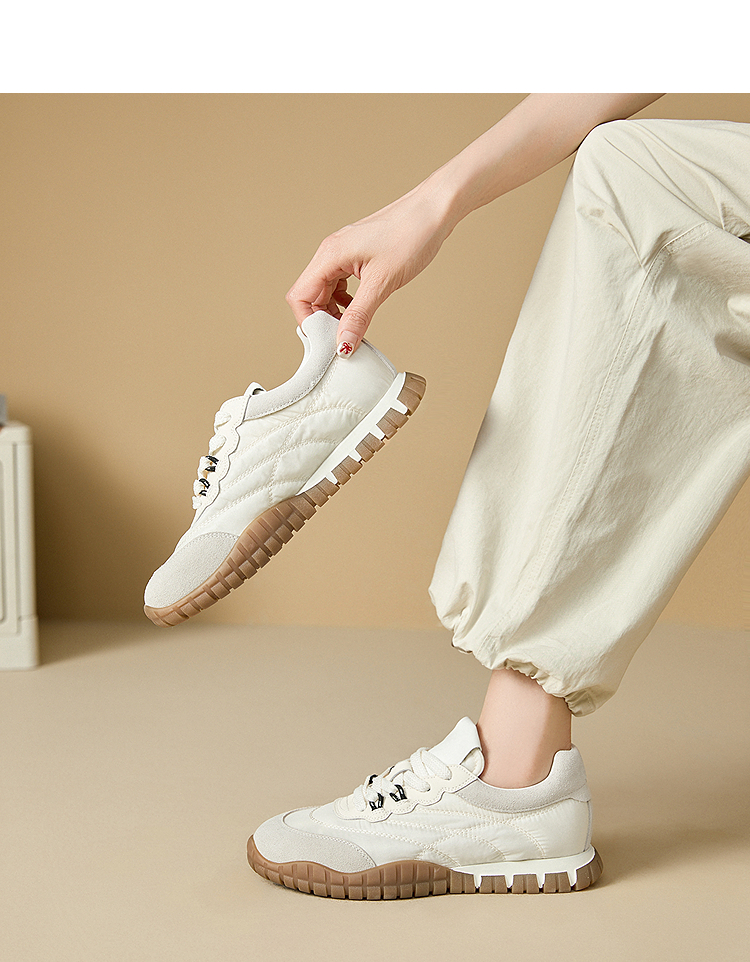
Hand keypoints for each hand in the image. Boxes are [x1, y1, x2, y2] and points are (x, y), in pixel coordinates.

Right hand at [285, 183, 453, 354]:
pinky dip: (345, 300)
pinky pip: (339, 282)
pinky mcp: (356, 255)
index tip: (328, 339)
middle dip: (322, 319)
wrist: (434, 211)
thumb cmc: (411, 235)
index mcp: (330, 255)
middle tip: (343, 337)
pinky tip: (360, 309)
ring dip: (334, 311)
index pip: (300, 296)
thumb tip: (343, 343)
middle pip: (310, 295)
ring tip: (353, 326)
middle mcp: (331, 252)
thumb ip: (359, 316)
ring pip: (325, 290)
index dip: (309, 322)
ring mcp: (343, 253)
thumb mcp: (382, 283)